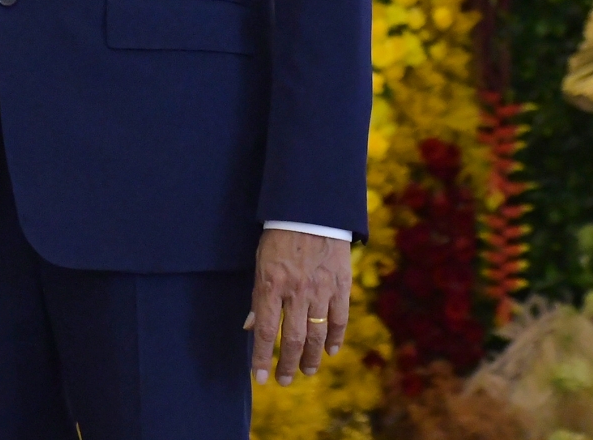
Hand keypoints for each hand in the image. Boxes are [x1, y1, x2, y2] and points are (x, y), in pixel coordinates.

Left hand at [245, 228, 350, 385]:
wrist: (311, 212)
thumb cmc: (280, 238)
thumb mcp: (261, 263)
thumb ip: (258, 297)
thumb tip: (251, 328)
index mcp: (271, 284)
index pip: (266, 331)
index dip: (262, 357)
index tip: (260, 378)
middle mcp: (296, 291)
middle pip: (293, 339)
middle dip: (287, 364)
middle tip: (283, 380)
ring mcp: (320, 289)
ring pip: (317, 335)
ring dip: (311, 358)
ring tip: (307, 372)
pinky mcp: (340, 286)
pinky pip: (339, 320)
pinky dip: (335, 339)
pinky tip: (330, 352)